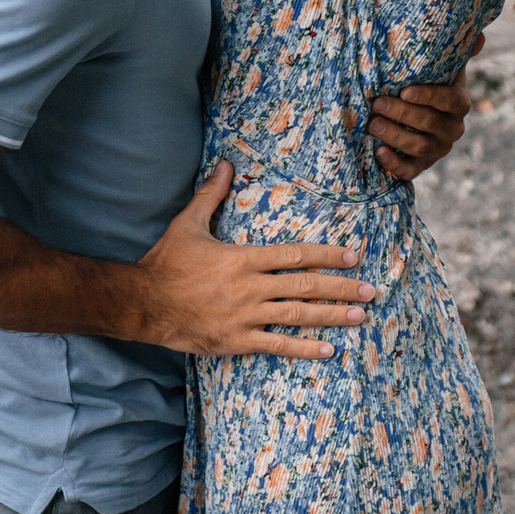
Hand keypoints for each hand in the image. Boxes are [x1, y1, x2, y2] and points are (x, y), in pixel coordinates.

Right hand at [128, 163, 373, 359]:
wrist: (143, 303)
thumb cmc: (166, 262)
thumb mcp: (188, 223)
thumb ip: (211, 195)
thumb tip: (226, 164)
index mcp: (243, 258)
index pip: (295, 255)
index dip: (327, 255)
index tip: (354, 256)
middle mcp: (250, 287)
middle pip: (304, 287)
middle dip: (341, 288)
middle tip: (370, 290)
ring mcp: (245, 317)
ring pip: (297, 317)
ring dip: (331, 317)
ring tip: (360, 316)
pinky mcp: (236, 341)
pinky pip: (277, 346)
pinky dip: (304, 348)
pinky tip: (328, 349)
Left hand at [369, 33, 482, 182]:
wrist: (417, 119)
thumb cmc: (427, 85)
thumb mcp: (442, 69)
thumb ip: (457, 52)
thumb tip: (481, 36)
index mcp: (459, 104)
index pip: (450, 101)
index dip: (428, 96)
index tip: (404, 91)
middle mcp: (452, 129)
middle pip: (430, 122)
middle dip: (402, 113)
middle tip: (377, 103)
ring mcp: (438, 149)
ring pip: (419, 146)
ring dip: (395, 135)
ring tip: (372, 124)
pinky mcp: (422, 166)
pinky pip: (410, 170)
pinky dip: (394, 164)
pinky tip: (378, 153)